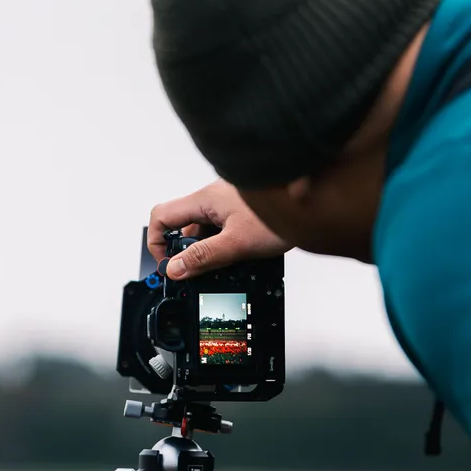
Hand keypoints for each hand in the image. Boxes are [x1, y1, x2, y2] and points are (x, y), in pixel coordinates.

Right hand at [148, 180, 290, 278]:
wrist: (313, 200)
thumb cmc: (280, 213)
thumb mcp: (237, 243)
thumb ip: (203, 257)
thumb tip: (174, 268)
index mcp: (204, 200)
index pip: (161, 217)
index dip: (157, 243)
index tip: (170, 265)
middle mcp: (212, 199)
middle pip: (183, 226)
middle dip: (188, 251)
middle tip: (202, 271)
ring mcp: (227, 204)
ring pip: (204, 229)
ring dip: (209, 249)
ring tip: (230, 263)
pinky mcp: (241, 211)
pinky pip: (221, 229)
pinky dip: (224, 244)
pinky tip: (242, 255)